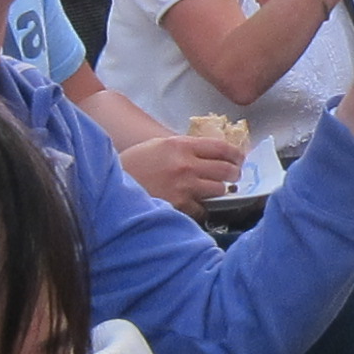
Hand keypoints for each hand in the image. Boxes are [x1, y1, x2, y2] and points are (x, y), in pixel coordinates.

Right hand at [123, 132, 244, 206]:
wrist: (112, 184)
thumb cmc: (134, 164)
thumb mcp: (158, 146)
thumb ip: (183, 148)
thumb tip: (209, 153)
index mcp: (180, 145)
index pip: (221, 147)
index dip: (236, 154)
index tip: (240, 158)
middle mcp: (185, 164)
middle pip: (226, 170)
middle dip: (234, 173)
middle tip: (234, 176)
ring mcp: (183, 187)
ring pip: (218, 190)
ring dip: (219, 191)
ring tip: (216, 190)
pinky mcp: (178, 206)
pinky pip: (202, 208)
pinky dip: (201, 208)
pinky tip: (196, 205)